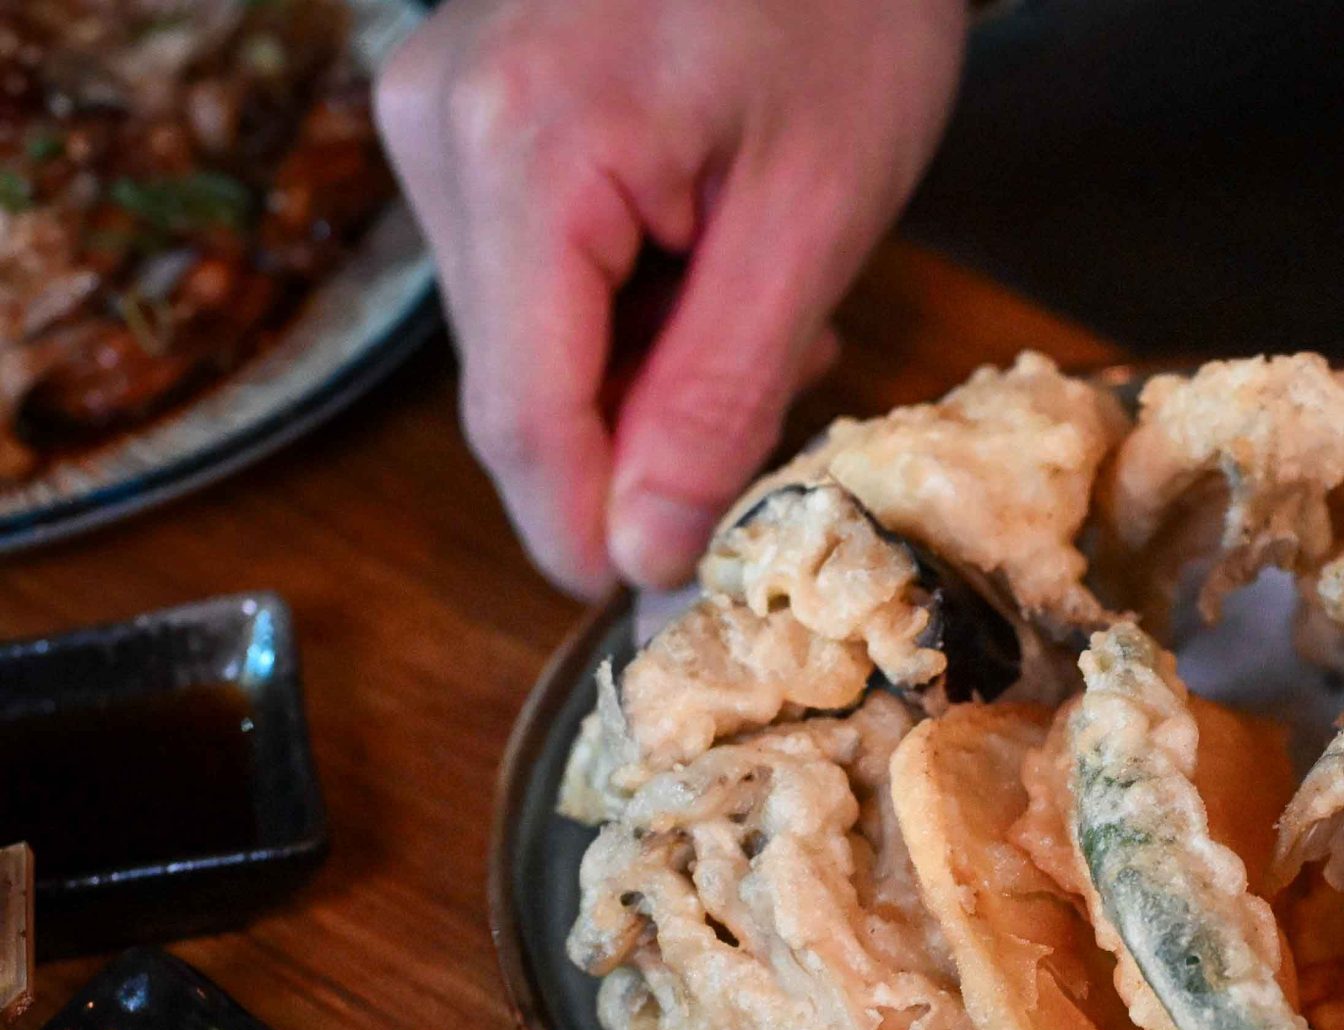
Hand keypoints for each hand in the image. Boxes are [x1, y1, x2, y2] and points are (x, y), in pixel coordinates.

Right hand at [376, 0, 967, 593]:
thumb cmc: (844, 7)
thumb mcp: (815, 218)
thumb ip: (718, 394)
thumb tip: (644, 550)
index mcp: (520, 151)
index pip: (521, 421)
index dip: (591, 533)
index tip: (673, 596)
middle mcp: (439, 127)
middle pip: (516, 387)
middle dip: (645, 434)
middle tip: (781, 382)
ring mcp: (438, 108)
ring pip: (526, 337)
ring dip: (646, 365)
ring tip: (761, 286)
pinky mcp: (464, 107)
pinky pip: (530, 269)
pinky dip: (627, 299)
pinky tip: (711, 244)